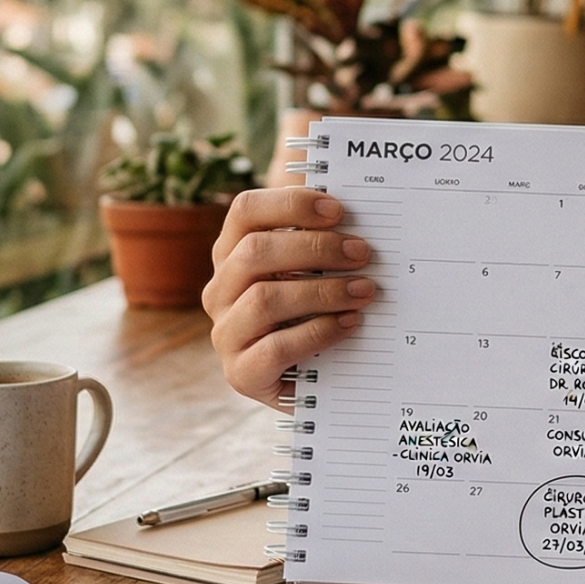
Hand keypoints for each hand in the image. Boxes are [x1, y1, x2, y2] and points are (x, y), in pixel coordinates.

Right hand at [202, 188, 373, 406]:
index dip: (290, 204)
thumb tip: (363, 212)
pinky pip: (275, 348)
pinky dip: (318, 332)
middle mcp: (220, 290)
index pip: (245, 211)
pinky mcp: (241, 373)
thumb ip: (324, 242)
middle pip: (255, 251)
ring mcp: (226, 333)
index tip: (338, 209)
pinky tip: (349, 323)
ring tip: (364, 291)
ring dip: (322, 291)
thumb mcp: (314, 272)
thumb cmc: (316, 312)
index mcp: (232, 253)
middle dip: (315, 248)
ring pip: (263, 300)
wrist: (313, 379)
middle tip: (362, 253)